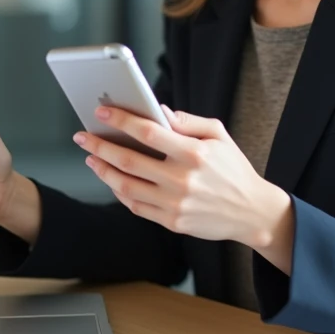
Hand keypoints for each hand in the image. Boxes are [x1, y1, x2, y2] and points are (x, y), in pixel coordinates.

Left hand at [76, 105, 287, 249]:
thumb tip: (156, 111)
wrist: (251, 212)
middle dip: (100, 146)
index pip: (148, 132)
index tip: (101, 112)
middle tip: (82, 137)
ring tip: (91, 159)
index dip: (121, 120)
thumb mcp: (218, 135)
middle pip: (129, 160)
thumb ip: (187, 121)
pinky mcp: (173, 222)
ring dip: (103, 171)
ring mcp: (176, 204)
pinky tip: (112, 180)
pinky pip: (136, 207)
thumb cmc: (233, 169)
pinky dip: (119, 192)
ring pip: (126, 186)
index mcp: (194, 153)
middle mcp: (182, 180)